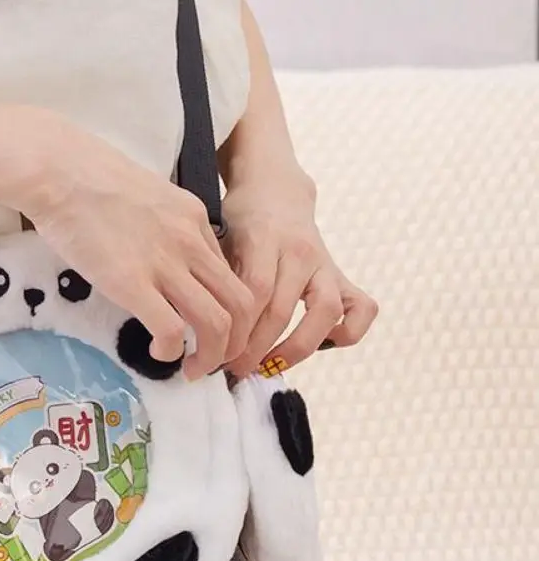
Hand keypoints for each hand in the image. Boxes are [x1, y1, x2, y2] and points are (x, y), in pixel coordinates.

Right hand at [15, 117, 253, 373]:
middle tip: (214, 362)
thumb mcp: (147, 199)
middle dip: (235, 344)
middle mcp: (191, 243)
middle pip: (241, 305)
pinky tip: (158, 353)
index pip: (234, 276)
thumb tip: (163, 261)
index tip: (215, 333)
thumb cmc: (90, 182)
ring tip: (191, 369)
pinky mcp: (133, 283)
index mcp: (196, 221)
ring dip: (210, 356)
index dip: (233, 314)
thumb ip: (165, 230)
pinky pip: (172, 330)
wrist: (60, 171)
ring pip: (217, 323)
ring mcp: (164, 264)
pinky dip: (172, 351)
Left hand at [215, 169, 378, 380]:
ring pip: (325, 313)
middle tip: (234, 369)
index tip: (215, 354)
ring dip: (295, 349)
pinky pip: (362, 308)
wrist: (275, 192)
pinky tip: (319, 346)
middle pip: (281, 311)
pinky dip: (349, 332)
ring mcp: (325, 263)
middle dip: (255, 350)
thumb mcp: (219, 241)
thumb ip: (217, 282)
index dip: (235, 331)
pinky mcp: (341, 275)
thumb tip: (198, 334)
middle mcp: (300, 251)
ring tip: (269, 366)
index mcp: (263, 239)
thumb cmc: (239, 223)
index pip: (253, 295)